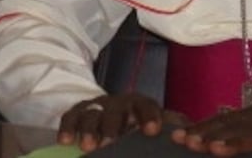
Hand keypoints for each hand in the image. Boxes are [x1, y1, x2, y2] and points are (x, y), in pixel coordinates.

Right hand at [57, 93, 182, 152]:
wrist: (111, 112)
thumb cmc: (138, 125)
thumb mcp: (154, 125)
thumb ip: (172, 128)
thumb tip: (188, 136)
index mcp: (140, 106)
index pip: (146, 106)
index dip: (149, 117)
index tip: (152, 131)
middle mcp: (118, 103)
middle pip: (115, 111)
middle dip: (112, 128)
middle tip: (110, 145)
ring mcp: (96, 107)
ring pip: (91, 114)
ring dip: (88, 130)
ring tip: (87, 147)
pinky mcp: (78, 112)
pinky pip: (70, 117)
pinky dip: (67, 128)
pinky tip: (64, 142)